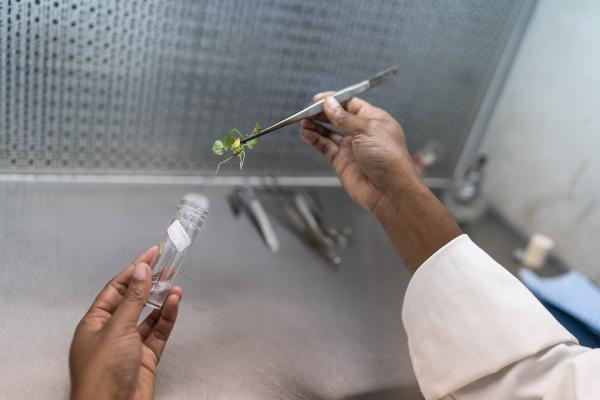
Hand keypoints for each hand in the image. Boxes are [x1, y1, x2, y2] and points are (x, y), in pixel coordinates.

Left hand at [69, 246, 181, 399]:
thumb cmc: (100, 376)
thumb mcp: (117, 328)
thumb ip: (133, 299)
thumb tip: (141, 272)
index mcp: (95, 323)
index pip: (117, 288)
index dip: (134, 269)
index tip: (150, 254)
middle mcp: (111, 332)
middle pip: (134, 300)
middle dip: (150, 283)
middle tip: (166, 266)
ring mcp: (129, 345)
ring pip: (149, 316)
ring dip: (162, 300)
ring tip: (174, 284)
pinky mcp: (145, 357)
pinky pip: (159, 332)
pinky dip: (167, 317)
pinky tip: (173, 304)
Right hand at [299, 93, 420, 212]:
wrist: (390, 190)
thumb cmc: (387, 157)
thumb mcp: (366, 129)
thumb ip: (344, 117)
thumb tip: (329, 104)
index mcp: (373, 119)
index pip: (351, 104)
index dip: (334, 100)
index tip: (319, 99)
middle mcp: (362, 133)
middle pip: (338, 118)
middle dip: (322, 113)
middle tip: (307, 110)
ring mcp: (351, 148)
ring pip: (329, 133)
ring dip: (316, 126)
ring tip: (303, 122)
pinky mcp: (342, 162)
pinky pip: (326, 147)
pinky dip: (315, 140)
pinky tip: (306, 134)